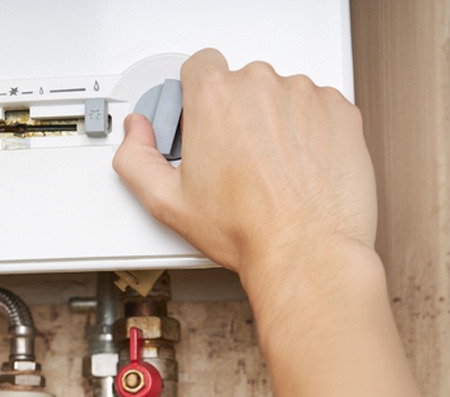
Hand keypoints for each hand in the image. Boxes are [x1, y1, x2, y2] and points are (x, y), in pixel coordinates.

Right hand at [113, 49, 429, 396]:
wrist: (306, 251)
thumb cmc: (245, 229)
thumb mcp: (165, 200)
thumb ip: (134, 156)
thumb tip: (137, 131)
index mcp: (214, 97)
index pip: (200, 65)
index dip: (196, 94)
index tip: (201, 120)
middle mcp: (261, 85)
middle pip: (241, 81)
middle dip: (236, 112)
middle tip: (235, 156)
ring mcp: (305, 95)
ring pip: (281, 94)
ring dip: (274, 120)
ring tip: (271, 166)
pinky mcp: (340, 111)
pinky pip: (318, 107)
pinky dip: (309, 129)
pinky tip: (298, 164)